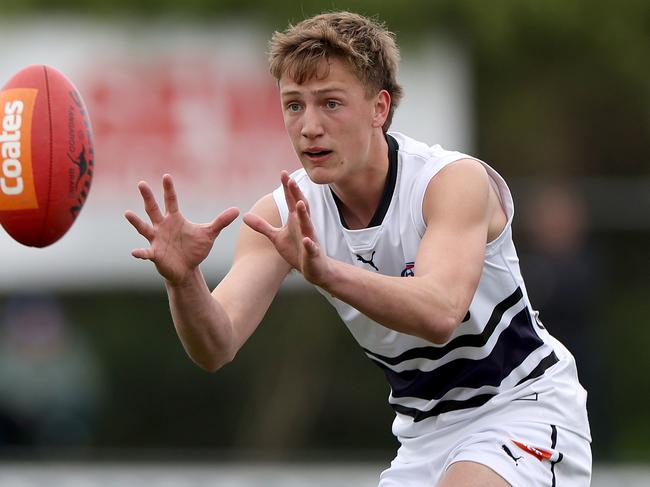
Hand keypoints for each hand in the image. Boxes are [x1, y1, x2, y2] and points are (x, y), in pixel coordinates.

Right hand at [125, 174, 238, 284]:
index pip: (171, 201)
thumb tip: (237, 210)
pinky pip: (146, 252)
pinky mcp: (155, 254)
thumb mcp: (209, 234)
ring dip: (136, 221)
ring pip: (144, 228)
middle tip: (142, 183)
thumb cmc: (195, 249)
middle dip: (148, 197)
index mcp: (174, 219)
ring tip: (127, 213)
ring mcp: (156, 239)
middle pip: (153, 209)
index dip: (169, 189)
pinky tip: (135, 252)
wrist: (187, 269)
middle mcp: (162, 226)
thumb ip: (221, 221)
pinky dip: (140, 252)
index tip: (166, 176)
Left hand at [243, 171, 330, 286]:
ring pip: (308, 224)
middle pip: (301, 207)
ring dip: (304, 214)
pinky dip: (309, 244)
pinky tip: (307, 240)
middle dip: (296, 194)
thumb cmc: (296, 250)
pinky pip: (311, 248)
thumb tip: (245, 216)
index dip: (287, 188)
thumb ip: (262, 226)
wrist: (314, 268)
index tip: (283, 173)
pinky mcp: (312, 253)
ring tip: (299, 203)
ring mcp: (310, 238)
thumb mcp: (276, 237)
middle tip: (292, 180)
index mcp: (296, 220)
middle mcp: (304, 226)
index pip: (291, 200)